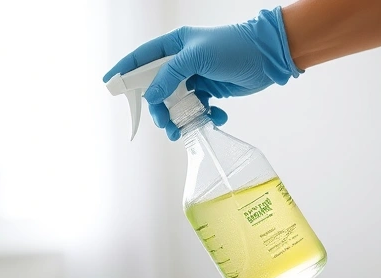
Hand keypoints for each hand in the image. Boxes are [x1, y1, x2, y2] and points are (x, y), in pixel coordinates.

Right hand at [103, 7, 300, 139]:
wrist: (270, 56)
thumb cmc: (234, 47)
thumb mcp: (196, 57)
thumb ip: (169, 76)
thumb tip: (149, 97)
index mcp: (174, 44)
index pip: (141, 58)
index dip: (124, 71)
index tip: (109, 85)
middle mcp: (182, 60)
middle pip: (156, 88)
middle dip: (157, 108)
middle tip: (163, 123)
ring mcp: (195, 76)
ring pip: (174, 103)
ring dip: (177, 118)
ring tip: (182, 130)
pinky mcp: (210, 90)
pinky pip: (196, 109)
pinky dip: (202, 117)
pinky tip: (215, 117)